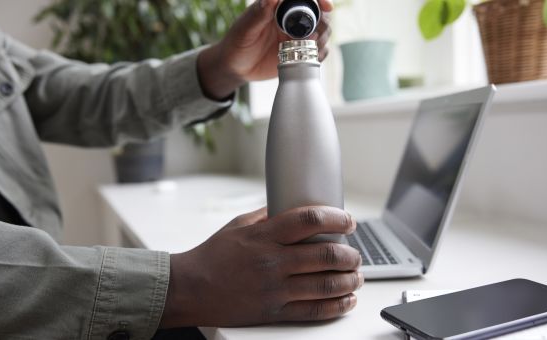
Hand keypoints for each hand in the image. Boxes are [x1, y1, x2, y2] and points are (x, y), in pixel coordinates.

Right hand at [160, 206, 363, 327]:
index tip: (348, 221)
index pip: (309, 220)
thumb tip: (293, 207)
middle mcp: (273, 261)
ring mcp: (275, 289)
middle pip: (325, 254)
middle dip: (350, 254)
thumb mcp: (238, 225)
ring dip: (350, 279)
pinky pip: (314, 310)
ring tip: (356, 275)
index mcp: (264, 235)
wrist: (190, 288)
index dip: (336, 218)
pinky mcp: (274, 312)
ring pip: (326, 284)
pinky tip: (347, 299)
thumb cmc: (213, 255)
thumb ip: (267, 216)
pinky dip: (337, 305)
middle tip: (355, 254)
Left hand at [197, 0, 332, 99]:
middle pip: (318, 14)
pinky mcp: (298, 52)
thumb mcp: (245, 29)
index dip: (319, 0)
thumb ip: (258, 13)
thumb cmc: (236, 44)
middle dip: (322, 23)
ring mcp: (295, 36)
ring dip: (323, 39)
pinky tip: (312, 57)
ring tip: (312, 48)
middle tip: (315, 37)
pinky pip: (316, 50)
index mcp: (277, 7)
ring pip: (321, 31)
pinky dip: (320, 53)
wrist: (234, 67)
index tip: (327, 7)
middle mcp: (289, 19)